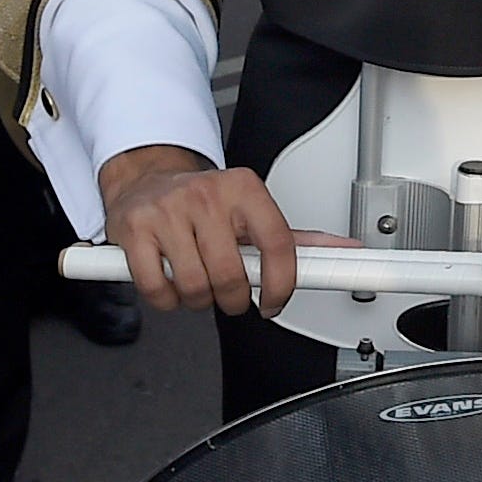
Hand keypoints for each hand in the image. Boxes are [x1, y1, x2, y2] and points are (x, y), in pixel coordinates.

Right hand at [98, 148, 321, 315]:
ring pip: (196, 287)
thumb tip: (344, 253)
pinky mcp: (136, 229)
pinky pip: (157, 288)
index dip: (282, 285)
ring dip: (197, 299)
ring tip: (196, 281)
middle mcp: (207, 195)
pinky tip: (169, 282)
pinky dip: (165, 298)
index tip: (274, 302)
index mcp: (244, 189)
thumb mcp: (250, 211)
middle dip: (231, 298)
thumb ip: (296, 239)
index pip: (279, 245)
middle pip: (233, 276)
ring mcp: (169, 210)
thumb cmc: (203, 202)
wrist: (146, 178)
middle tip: (226, 291)